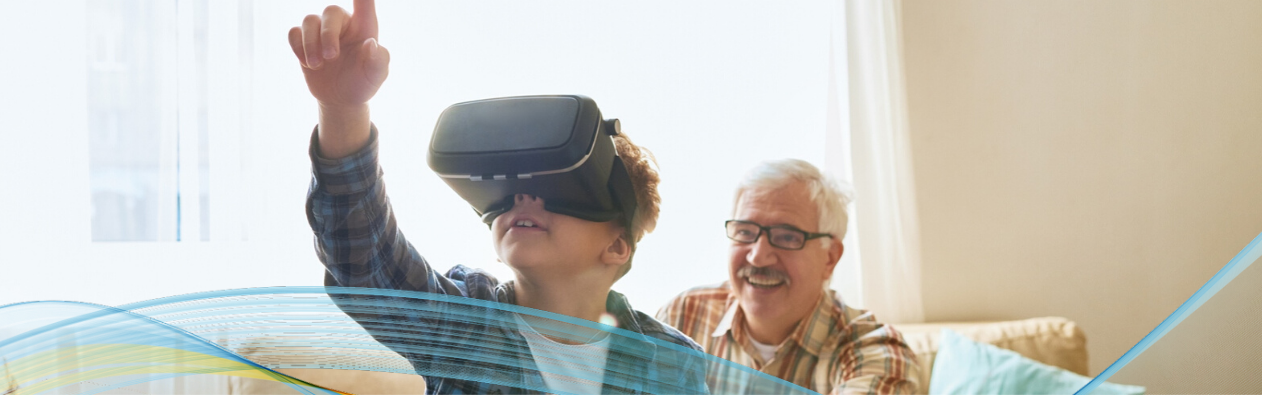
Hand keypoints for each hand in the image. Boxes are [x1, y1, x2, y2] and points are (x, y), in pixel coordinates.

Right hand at [287, 0, 388, 157]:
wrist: (341, 99)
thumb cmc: (364, 82)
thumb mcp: (376, 74)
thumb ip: (379, 59)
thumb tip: (371, 44)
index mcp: (364, 26)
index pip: (364, 2)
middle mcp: (343, 23)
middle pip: (330, 11)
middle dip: (328, 34)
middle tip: (331, 57)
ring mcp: (322, 31)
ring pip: (309, 20)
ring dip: (310, 44)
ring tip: (316, 65)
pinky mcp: (305, 41)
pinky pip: (294, 33)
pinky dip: (298, 47)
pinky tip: (307, 63)